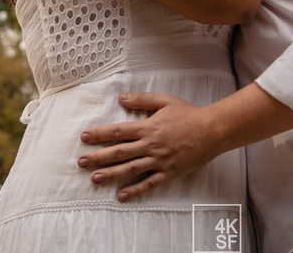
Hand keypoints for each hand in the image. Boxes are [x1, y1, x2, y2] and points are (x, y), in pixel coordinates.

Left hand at [76, 92, 220, 200]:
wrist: (212, 131)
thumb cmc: (189, 114)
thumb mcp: (165, 100)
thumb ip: (142, 99)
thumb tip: (120, 98)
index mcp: (148, 127)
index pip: (118, 131)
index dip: (100, 134)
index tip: (84, 137)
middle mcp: (150, 145)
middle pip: (119, 153)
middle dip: (98, 157)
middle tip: (80, 162)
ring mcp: (159, 161)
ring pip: (130, 169)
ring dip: (110, 174)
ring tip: (94, 179)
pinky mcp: (169, 172)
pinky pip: (149, 183)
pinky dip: (135, 190)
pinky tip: (121, 195)